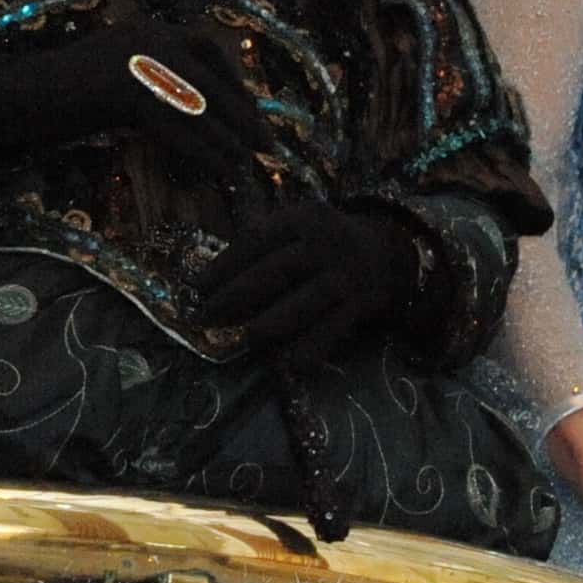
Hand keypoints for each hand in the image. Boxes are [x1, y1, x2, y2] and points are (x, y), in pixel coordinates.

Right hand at [0, 22, 268, 189]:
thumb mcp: (116, 74)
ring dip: (226, 136)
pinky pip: (174, 125)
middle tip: (266, 141)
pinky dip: (200, 148)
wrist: (18, 97)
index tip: (252, 111)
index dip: (235, 81)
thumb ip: (153, 79)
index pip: (207, 47)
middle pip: (209, 76)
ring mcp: (135, 61)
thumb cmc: (61, 93)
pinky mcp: (124, 90)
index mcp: (147, 28)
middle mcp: (147, 37)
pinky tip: (216, 167)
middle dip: (242, 111)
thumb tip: (196, 107)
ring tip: (245, 161)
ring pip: (196, 103)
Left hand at [198, 200, 411, 355]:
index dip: (224, 265)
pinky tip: (292, 364)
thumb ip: (260, 241)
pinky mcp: (361, 302)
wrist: (385, 251)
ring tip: (244, 339)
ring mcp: (344, 274)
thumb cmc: (322, 241)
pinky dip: (313, 347)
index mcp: (301, 218)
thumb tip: (210, 278)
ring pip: (304, 301)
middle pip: (275, 271)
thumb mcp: (295, 225)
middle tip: (207, 316)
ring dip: (271, 323)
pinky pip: (333, 328)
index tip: (197, 287)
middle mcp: (324, 243)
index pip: (255, 241)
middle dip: (236, 296)